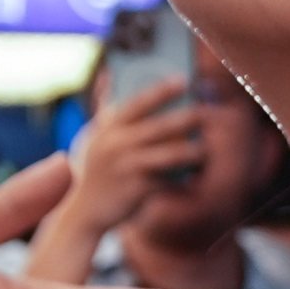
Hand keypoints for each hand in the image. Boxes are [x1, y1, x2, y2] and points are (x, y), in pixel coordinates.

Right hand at [59, 80, 202, 238]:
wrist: (85, 211)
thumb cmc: (98, 171)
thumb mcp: (96, 140)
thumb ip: (107, 113)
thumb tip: (109, 77)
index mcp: (107, 129)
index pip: (137, 103)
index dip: (161, 90)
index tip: (182, 80)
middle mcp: (116, 145)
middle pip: (159, 127)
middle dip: (186, 118)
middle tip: (204, 113)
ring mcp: (127, 167)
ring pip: (169, 156)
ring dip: (191, 151)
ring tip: (203, 150)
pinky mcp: (137, 189)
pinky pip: (168, 181)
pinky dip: (182, 179)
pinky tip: (193, 178)